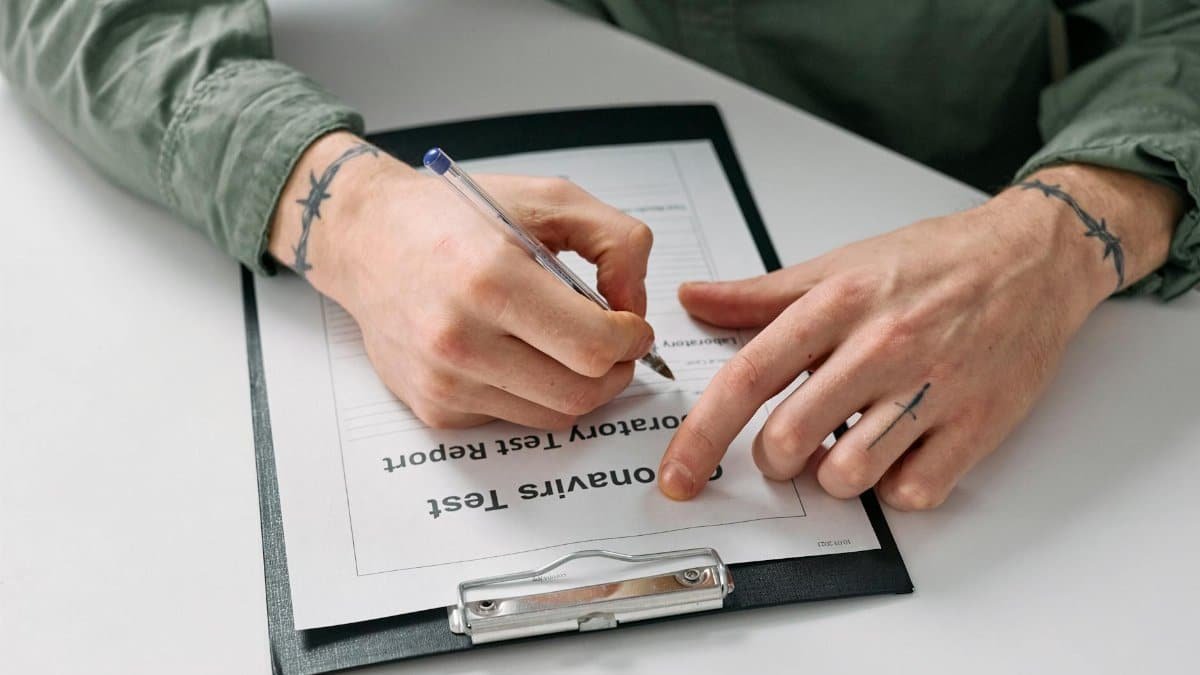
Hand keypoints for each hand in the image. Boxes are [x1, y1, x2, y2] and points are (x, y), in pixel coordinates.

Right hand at [268, 132, 654, 428]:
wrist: (365, 239)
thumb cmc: (454, 216)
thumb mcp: (549, 197)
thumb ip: (618, 243)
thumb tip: (635, 308)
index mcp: (491, 279)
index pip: (593, 346)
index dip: (630, 339)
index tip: (630, 324)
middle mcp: (461, 339)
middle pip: (581, 393)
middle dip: (616, 370)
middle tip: (615, 344)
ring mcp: (444, 381)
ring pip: (553, 415)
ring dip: (580, 386)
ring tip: (572, 346)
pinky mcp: (434, 408)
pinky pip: (514, 418)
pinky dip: (535, 393)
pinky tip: (520, 354)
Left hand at [658, 164, 1181, 508]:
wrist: (1034, 258)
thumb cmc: (933, 261)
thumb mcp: (840, 264)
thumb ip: (761, 295)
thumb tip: (693, 300)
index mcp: (837, 305)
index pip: (748, 377)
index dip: (701, 433)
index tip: (678, 473)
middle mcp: (881, 347)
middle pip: (790, 439)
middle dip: (775, 457)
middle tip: (789, 443)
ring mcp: (933, 389)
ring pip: (848, 474)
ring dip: (834, 475)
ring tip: (847, 443)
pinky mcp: (978, 425)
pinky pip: (914, 492)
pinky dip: (896, 487)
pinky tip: (899, 453)